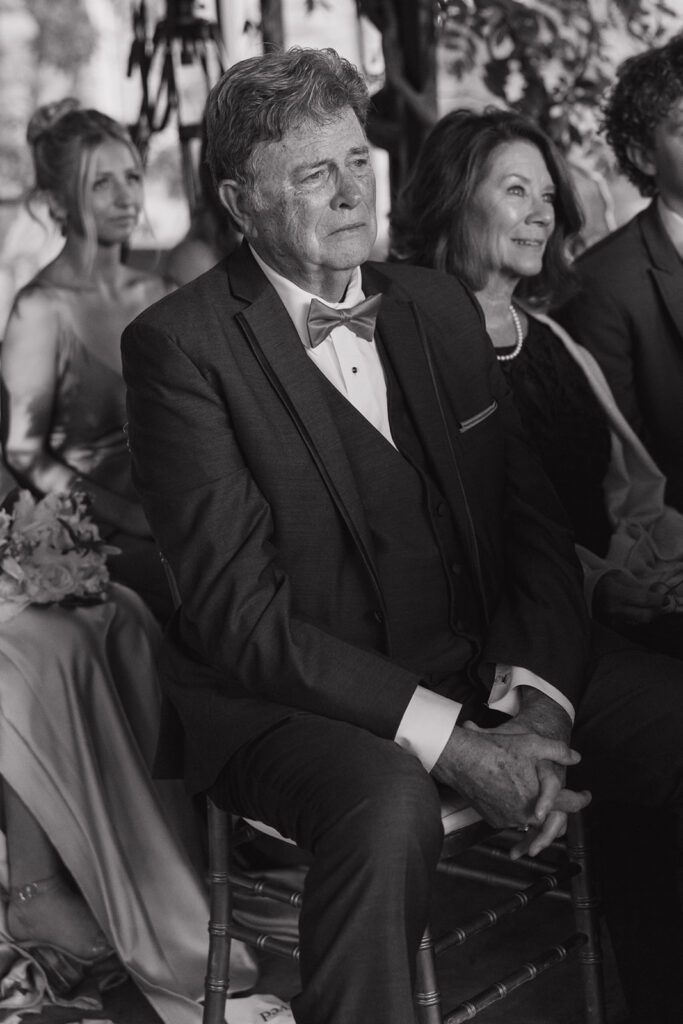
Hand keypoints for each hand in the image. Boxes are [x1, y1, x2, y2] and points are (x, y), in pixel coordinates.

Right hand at [487, 689, 590, 856]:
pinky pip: (511, 817)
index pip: (570, 804)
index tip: (586, 795)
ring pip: (529, 817)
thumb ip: (558, 751)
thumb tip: (575, 757)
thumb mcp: (532, 744)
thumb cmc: (497, 750)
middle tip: (557, 794)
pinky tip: (509, 791)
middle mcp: (526, 816)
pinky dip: (514, 807)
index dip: (582, 799)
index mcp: (540, 800)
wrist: (461, 760)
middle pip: (550, 815)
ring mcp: (508, 820)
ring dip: (534, 806)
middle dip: (556, 805)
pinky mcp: (493, 820)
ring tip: (529, 788)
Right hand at [593, 570, 669, 625]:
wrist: (588, 593)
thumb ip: (640, 586)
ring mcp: (612, 621)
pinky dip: (639, 620)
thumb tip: (658, 593)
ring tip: (646, 607)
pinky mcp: (613, 628)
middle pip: (645, 616)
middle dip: (656, 610)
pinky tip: (637, 612)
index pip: (644, 599)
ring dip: (648, 616)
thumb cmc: (606, 582)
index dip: (658, 599)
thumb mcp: (621, 577)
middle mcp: (613, 609)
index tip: (664, 598)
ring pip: (640, 623)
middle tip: (658, 604)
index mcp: (614, 592)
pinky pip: (632, 626)